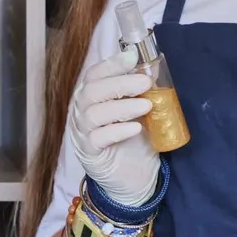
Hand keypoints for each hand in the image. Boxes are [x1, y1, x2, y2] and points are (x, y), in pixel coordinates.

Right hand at [67, 48, 160, 206]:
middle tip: (145, 82)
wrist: (132, 179)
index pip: (94, 75)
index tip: (132, 56)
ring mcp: (83, 133)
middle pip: (91, 91)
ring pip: (93, 113)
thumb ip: (141, 92)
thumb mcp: (141, 112)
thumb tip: (154, 66)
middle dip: (119, 83)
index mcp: (92, 97)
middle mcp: (82, 112)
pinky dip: (117, 130)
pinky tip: (135, 129)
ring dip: (121, 106)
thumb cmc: (134, 141)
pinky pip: (97, 139)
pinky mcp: (90, 154)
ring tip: (146, 106)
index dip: (111, 64)